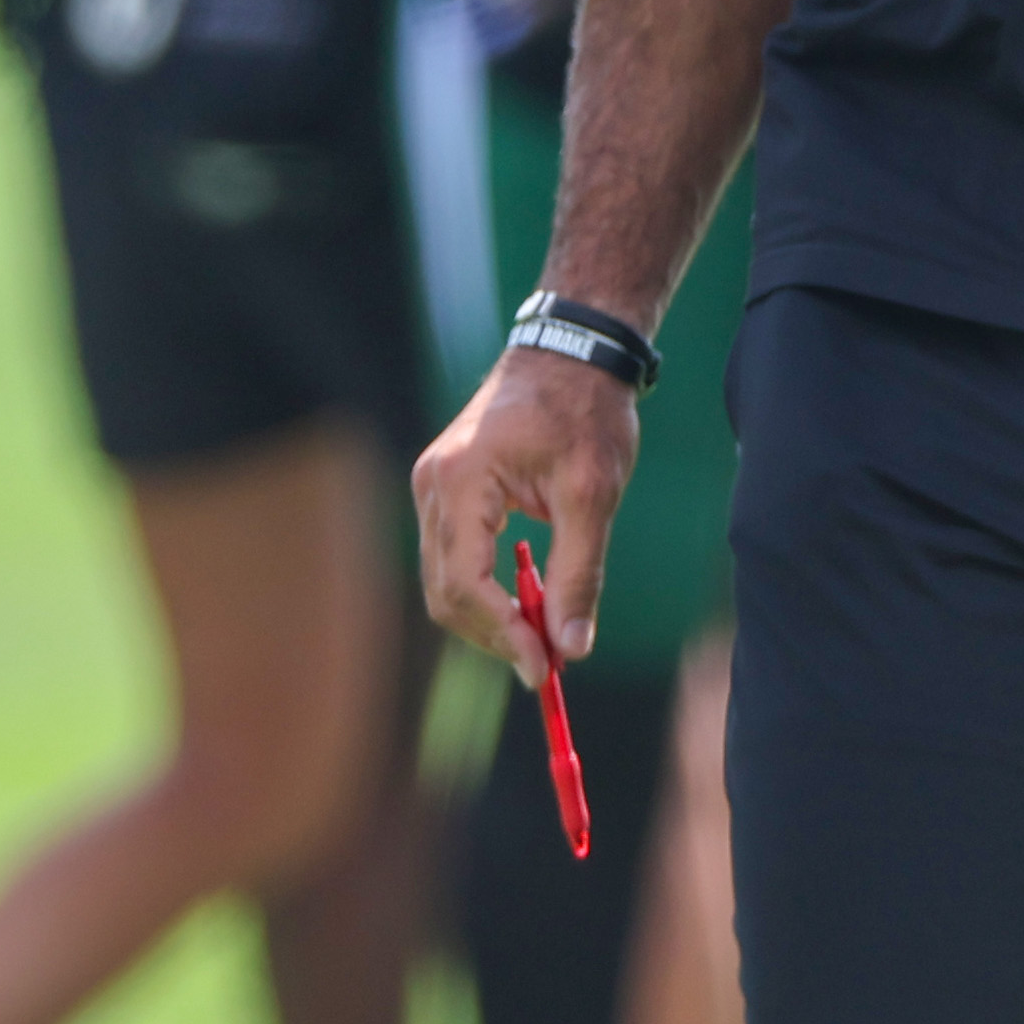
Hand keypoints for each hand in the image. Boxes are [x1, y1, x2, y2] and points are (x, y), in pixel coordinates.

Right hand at [413, 346, 643, 685]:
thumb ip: (578, 574)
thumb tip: (570, 648)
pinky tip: (525, 599)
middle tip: (547, 661)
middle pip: (446, 592)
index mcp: (461, 480)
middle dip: (495, 634)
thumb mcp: (592, 495)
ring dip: (489, 617)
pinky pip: (451, 559)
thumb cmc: (583, 413)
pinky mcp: (444, 491)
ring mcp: (432, 487)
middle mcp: (433, 484)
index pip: (466, 583)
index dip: (503, 634)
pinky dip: (484, 590)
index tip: (543, 668)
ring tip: (542, 633)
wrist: (570, 355)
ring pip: (444, 582)